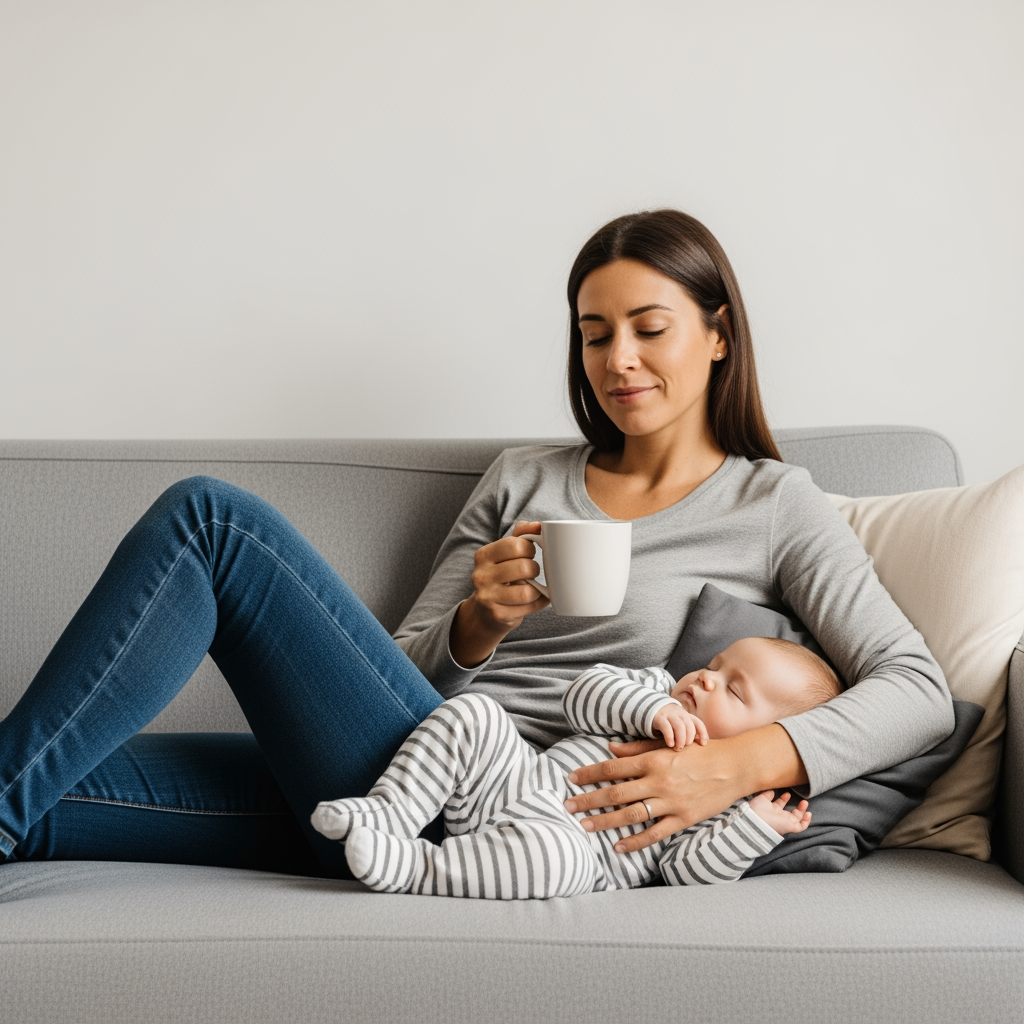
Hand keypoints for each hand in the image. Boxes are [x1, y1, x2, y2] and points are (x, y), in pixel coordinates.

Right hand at [448, 522, 549, 667]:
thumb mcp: (506, 553)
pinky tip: (533, 600)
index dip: (530, 549)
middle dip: (534, 570)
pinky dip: (538, 603)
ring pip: (527, 591)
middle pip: (524, 567)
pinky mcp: (497, 615)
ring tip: (533, 587)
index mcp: (483, 555)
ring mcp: (487, 597)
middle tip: (531, 572)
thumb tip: (538, 525)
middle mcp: (481, 575)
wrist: (486, 612)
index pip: (516, 545)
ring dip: (537, 589)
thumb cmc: (501, 576)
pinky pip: (529, 607)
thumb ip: (522, 534)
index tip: (528, 554)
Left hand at [561, 724, 806, 853]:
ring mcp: (671, 802)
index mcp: (654, 759)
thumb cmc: (700, 751)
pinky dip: (635, 842)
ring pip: (631, 815)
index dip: (589, 773)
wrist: (735, 766)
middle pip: (616, 792)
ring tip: (585, 826)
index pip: (613, 767)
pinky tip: (619, 847)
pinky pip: (655, 833)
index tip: (571, 779)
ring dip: (605, 822)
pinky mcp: (684, 818)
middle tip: (567, 806)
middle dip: (589, 800)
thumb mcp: (669, 744)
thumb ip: (638, 748)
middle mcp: (659, 781)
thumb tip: (610, 749)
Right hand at [651, 703, 707, 749]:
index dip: (703, 733)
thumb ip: (689, 732)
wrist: (653, 708)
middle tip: (686, 746)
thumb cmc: (671, 721)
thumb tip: (701, 743)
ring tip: (678, 748)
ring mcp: (670, 715)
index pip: (698, 723)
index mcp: (687, 716)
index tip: (703, 744)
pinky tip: (670, 744)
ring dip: (681, 739)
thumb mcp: (681, 723)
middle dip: (689, 737)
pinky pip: (666, 727)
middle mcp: (680, 714)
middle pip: (689, 725)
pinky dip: (670, 737)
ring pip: (679, 726)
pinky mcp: (660, 718)